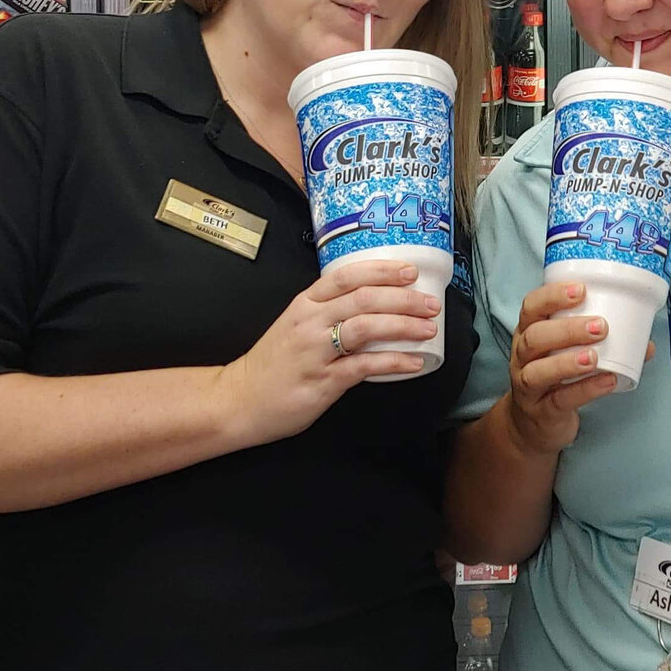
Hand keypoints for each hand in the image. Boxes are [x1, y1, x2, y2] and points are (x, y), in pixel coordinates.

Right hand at [213, 258, 440, 448]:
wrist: (239, 400)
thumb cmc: (274, 363)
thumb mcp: (297, 325)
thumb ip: (329, 312)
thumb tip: (376, 305)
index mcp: (306, 303)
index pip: (347, 276)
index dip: (382, 270)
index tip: (411, 271)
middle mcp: (311, 321)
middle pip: (364, 298)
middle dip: (404, 298)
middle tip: (431, 303)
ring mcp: (316, 351)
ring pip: (366, 327)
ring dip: (403, 325)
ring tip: (429, 328)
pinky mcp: (322, 381)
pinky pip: (364, 366)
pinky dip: (394, 361)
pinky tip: (414, 362)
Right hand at [503, 279, 647, 456]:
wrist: (535, 425)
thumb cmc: (555, 378)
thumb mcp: (567, 354)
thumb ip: (601, 343)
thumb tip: (645, 343)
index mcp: (528, 333)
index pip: (531, 307)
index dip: (552, 295)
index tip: (581, 290)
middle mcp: (522, 357)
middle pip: (534, 337)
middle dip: (567, 329)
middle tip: (600, 326)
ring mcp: (527, 386)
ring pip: (538, 371)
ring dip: (568, 361)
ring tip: (595, 356)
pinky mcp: (541, 412)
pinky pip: (559, 400)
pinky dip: (585, 389)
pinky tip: (606, 381)